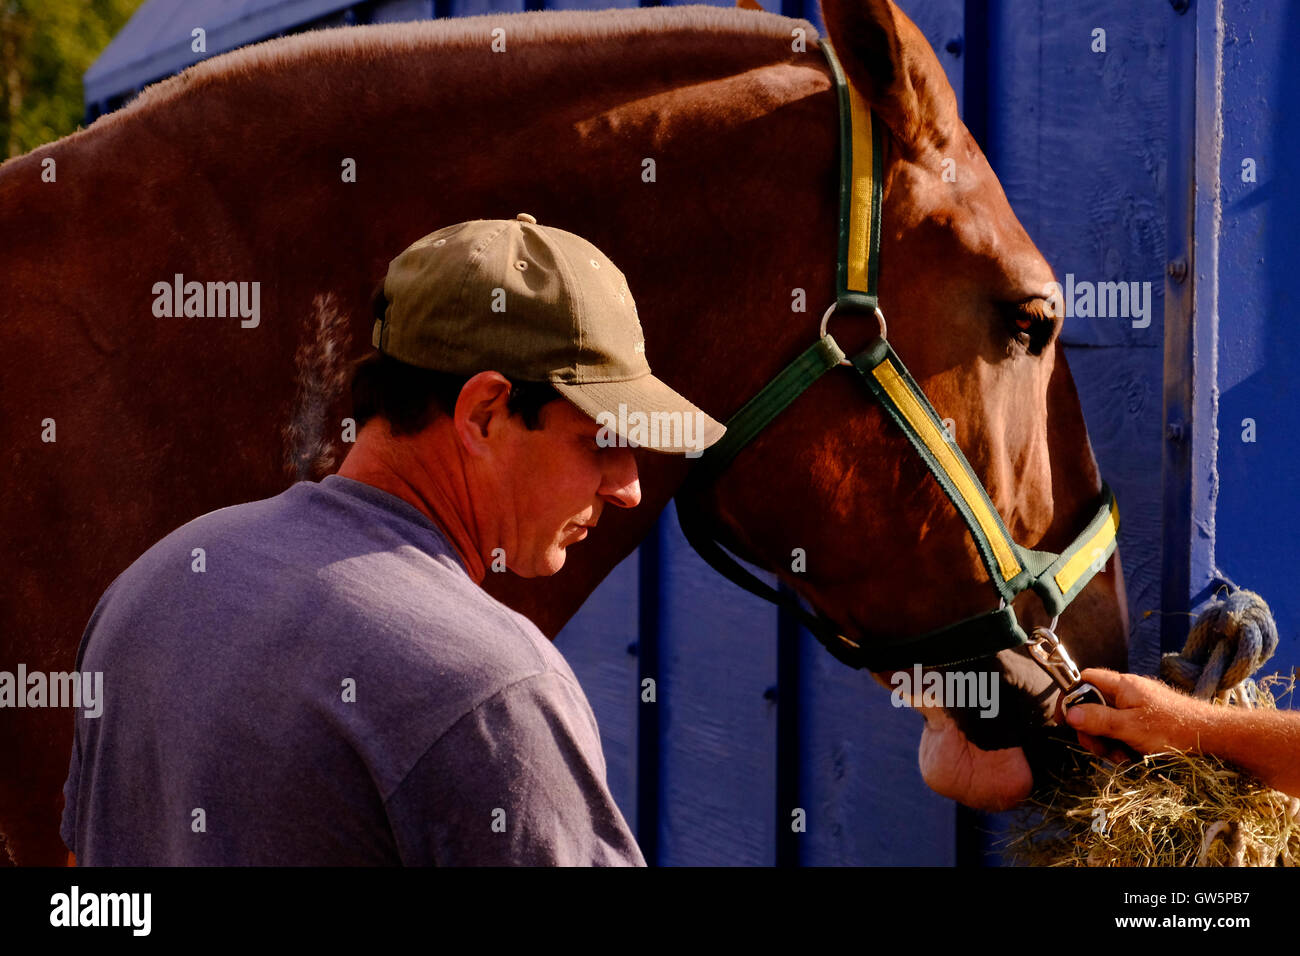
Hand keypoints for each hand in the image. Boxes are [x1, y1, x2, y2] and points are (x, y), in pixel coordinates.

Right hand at [1065, 667, 1212, 759]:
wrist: (1216, 737)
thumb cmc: (1174, 729)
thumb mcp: (1130, 727)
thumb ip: (1097, 719)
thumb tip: (1068, 713)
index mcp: (1123, 685)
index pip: (1085, 679)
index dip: (1071, 697)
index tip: (1065, 721)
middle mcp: (1130, 692)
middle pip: (1094, 706)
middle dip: (1093, 731)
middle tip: (1102, 750)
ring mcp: (1141, 707)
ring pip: (1110, 723)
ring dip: (1110, 743)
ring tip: (1124, 758)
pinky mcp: (1150, 721)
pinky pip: (1126, 731)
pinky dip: (1125, 745)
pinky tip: (1135, 758)